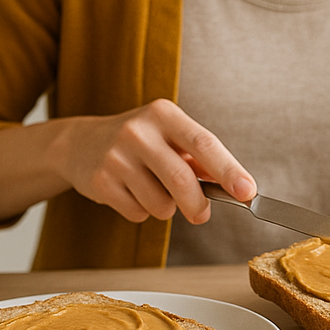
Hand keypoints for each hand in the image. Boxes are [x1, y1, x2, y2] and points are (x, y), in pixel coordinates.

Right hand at [53, 99, 255, 224]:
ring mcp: (116, 156)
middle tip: (202, 214)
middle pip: (182, 179)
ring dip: (166, 208)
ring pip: (160, 204)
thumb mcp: (170, 136)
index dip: (229, 170)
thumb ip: (201, 159)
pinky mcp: (100, 181)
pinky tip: (131, 192)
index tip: (247, 192)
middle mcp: (139, 131)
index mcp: (164, 114)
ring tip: (154, 190)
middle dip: (198, 205)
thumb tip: (236, 186)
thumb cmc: (140, 141)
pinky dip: (142, 211)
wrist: (81, 143)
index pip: (204, 144)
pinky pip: (137, 213)